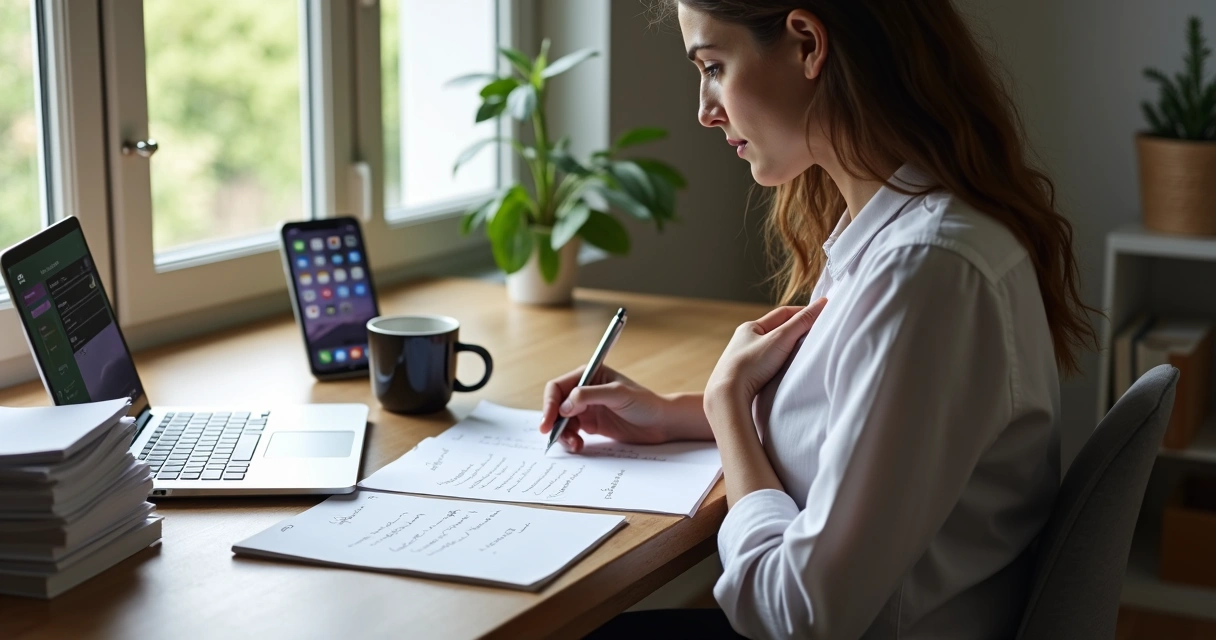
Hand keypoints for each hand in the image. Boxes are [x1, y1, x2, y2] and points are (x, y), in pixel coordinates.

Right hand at [539, 365, 682, 452]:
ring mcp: (586, 408)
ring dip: (563, 434)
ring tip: (574, 445)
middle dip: (553, 422)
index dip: (549, 404)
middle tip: (553, 437)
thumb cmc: (644, 403)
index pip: (558, 387)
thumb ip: (589, 395)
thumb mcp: (618, 394)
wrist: (661, 423)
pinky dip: (571, 440)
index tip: (548, 422)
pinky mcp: (591, 424)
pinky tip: (578, 446)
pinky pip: (572, 432)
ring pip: (562, 421)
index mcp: (588, 375)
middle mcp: (584, 390)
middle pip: (556, 406)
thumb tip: (564, 406)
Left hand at [706, 299, 827, 409]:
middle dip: (796, 330)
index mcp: (749, 328)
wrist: (727, 396)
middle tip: (816, 333)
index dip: (803, 312)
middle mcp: (744, 341)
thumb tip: (823, 303)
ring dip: (787, 348)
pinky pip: (766, 365)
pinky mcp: (745, 377)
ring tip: (804, 352)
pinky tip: (786, 370)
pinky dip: (779, 363)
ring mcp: (743, 359)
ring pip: (771, 348)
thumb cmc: (751, 364)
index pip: (782, 313)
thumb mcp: (780, 339)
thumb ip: (801, 322)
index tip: (821, 315)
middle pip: (776, 330)